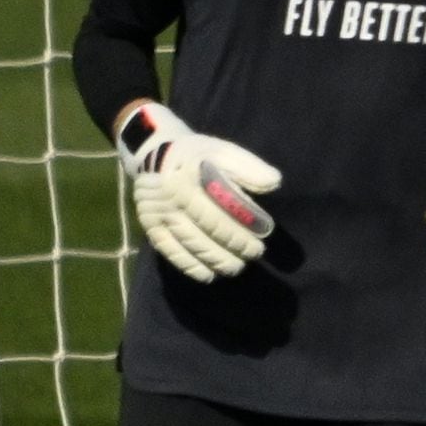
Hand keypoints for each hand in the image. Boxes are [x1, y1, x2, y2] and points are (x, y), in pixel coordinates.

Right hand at [115, 101, 280, 281]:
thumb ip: (248, 166)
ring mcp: (157, 214)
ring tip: (236, 268)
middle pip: (206, 230)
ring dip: (215, 260)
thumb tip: (275, 182)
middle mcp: (171, 197)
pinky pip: (169, 251)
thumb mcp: (222, 150)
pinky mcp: (150, 226)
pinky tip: (208, 275)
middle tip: (254, 254)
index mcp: (189, 177)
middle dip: (234, 245)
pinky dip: (190, 266)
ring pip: (190, 243)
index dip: (243, 224)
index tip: (264, 234)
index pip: (220, 208)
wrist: (155, 154)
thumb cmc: (197, 154)